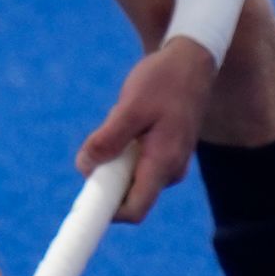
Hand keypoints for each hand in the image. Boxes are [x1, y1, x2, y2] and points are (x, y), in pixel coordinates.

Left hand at [77, 37, 217, 223]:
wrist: (191, 61)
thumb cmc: (163, 81)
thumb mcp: (129, 107)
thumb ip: (108, 140)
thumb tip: (85, 168)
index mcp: (163, 164)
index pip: (134, 210)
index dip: (106, 214)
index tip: (83, 204)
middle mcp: (170, 171)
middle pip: (128, 197)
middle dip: (106, 178)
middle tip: (99, 145)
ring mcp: (169, 164)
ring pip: (129, 178)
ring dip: (115, 160)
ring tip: (122, 122)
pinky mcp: (165, 154)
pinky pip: (135, 164)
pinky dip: (123, 151)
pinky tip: (130, 122)